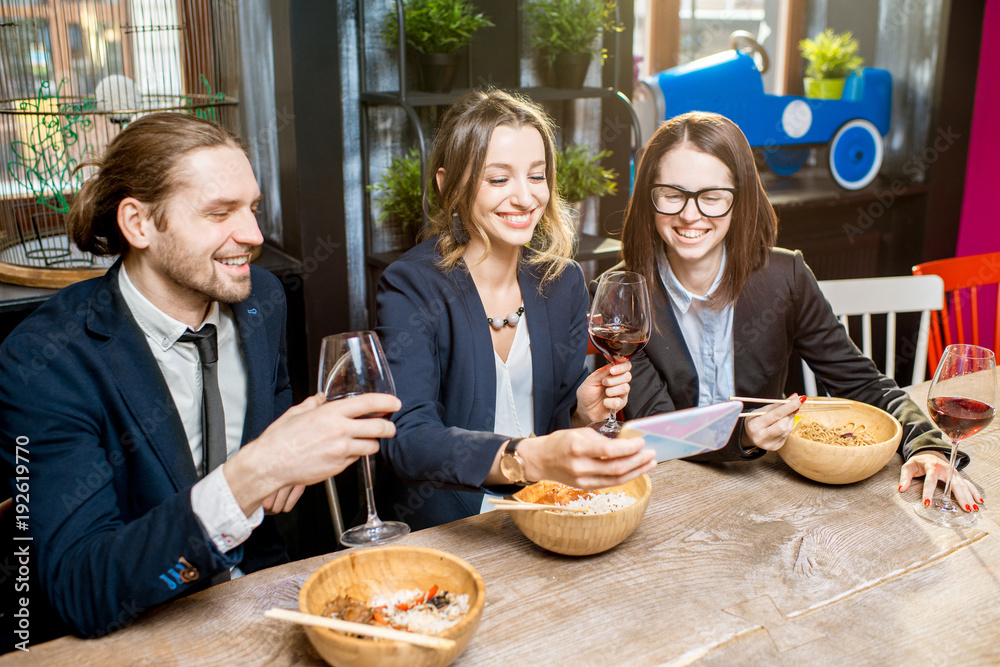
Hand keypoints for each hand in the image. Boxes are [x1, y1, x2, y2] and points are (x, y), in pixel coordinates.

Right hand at [225, 392, 400, 516]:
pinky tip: (344, 453)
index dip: (386, 402)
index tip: (394, 403)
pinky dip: (355, 456)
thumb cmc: (279, 439)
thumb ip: (313, 404)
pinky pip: (355, 460)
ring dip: (372, 443)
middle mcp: (340, 431)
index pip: (368, 403)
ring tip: (366, 441)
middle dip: (388, 427)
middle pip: (378, 427)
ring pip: (371, 446)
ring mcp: (341, 451)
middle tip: (389, 427)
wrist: (270, 464)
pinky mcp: (338, 467)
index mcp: (330, 413)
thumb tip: (321, 398)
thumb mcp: (296, 413)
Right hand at [518, 427, 655, 488]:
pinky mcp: (585, 487)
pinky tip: (635, 470)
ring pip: (616, 479)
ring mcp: (582, 479)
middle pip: (616, 467)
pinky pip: (610, 483)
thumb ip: (602, 439)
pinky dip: (625, 476)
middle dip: (638, 461)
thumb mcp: (579, 432)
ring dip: (637, 471)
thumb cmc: (560, 442)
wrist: (540, 460)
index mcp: (578, 447)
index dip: (629, 447)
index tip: (641, 442)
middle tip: (651, 453)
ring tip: (650, 463)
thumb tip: (626, 442)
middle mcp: (580, 466)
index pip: (609, 450)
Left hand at [574, 361, 631, 425]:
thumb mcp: (591, 380)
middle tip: (603, 382)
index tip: (612, 371)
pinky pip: (619, 402)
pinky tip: (605, 402)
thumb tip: (613, 364)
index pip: (625, 366)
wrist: (584, 408)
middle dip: (614, 379)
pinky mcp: (620, 404)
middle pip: (627, 376)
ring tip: (605, 393)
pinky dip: (609, 402)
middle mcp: (619, 382)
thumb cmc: (587, 393)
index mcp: (612, 373)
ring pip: (625, 388)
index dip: (622, 367)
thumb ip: (603, 372)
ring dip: (611, 390)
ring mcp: (621, 393)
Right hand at [741, 394, 805, 450]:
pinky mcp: (775, 447)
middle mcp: (761, 437)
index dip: (789, 406)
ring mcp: (769, 444)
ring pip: (787, 430)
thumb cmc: (756, 419)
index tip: (800, 399)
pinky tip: (782, 425)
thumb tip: (795, 397)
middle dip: (790, 414)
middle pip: (783, 425)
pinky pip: (787, 435)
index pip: (776, 414)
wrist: (748, 435)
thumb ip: (778, 405)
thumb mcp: (762, 410)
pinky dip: (787, 427)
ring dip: (790, 420)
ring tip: (785, 416)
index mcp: (755, 425)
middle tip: (793, 406)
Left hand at [898, 450, 982, 512]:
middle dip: (960, 496)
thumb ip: (904, 477)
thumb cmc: (918, 462)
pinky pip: (968, 484)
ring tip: (973, 508)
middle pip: (954, 484)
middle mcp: (946, 470)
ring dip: (970, 497)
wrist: (928, 453)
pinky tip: (979, 501)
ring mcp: (953, 473)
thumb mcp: (908, 466)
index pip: (930, 480)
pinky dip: (974, 492)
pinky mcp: (957, 476)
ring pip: (963, 485)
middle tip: (964, 508)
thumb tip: (901, 489)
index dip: (928, 492)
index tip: (927, 504)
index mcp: (932, 467)